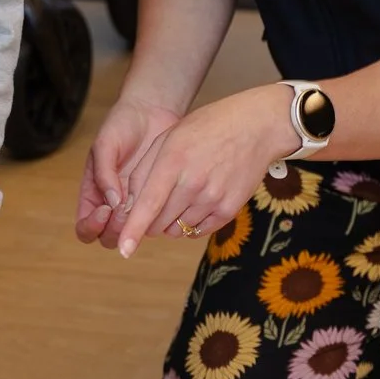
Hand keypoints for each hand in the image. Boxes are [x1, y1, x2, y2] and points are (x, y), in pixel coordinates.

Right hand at [75, 96, 181, 245]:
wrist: (152, 111)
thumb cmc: (122, 124)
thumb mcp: (105, 144)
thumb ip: (104, 173)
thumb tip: (110, 203)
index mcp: (93, 195)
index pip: (85, 228)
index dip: (91, 226)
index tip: (104, 210)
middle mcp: (112, 205)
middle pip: (108, 237)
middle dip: (115, 229)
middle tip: (127, 209)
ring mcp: (135, 204)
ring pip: (132, 233)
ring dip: (136, 226)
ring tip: (145, 206)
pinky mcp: (156, 199)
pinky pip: (154, 219)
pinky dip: (157, 218)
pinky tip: (163, 204)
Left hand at [110, 86, 292, 259]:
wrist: (256, 127)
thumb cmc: (207, 127)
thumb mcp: (169, 138)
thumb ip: (145, 170)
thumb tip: (129, 205)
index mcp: (174, 161)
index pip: (148, 205)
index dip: (133, 230)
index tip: (123, 250)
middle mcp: (194, 184)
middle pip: (159, 223)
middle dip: (149, 222)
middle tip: (154, 205)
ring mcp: (213, 198)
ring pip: (177, 230)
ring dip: (170, 222)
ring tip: (180, 196)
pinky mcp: (229, 210)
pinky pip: (198, 231)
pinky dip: (190, 224)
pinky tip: (195, 204)